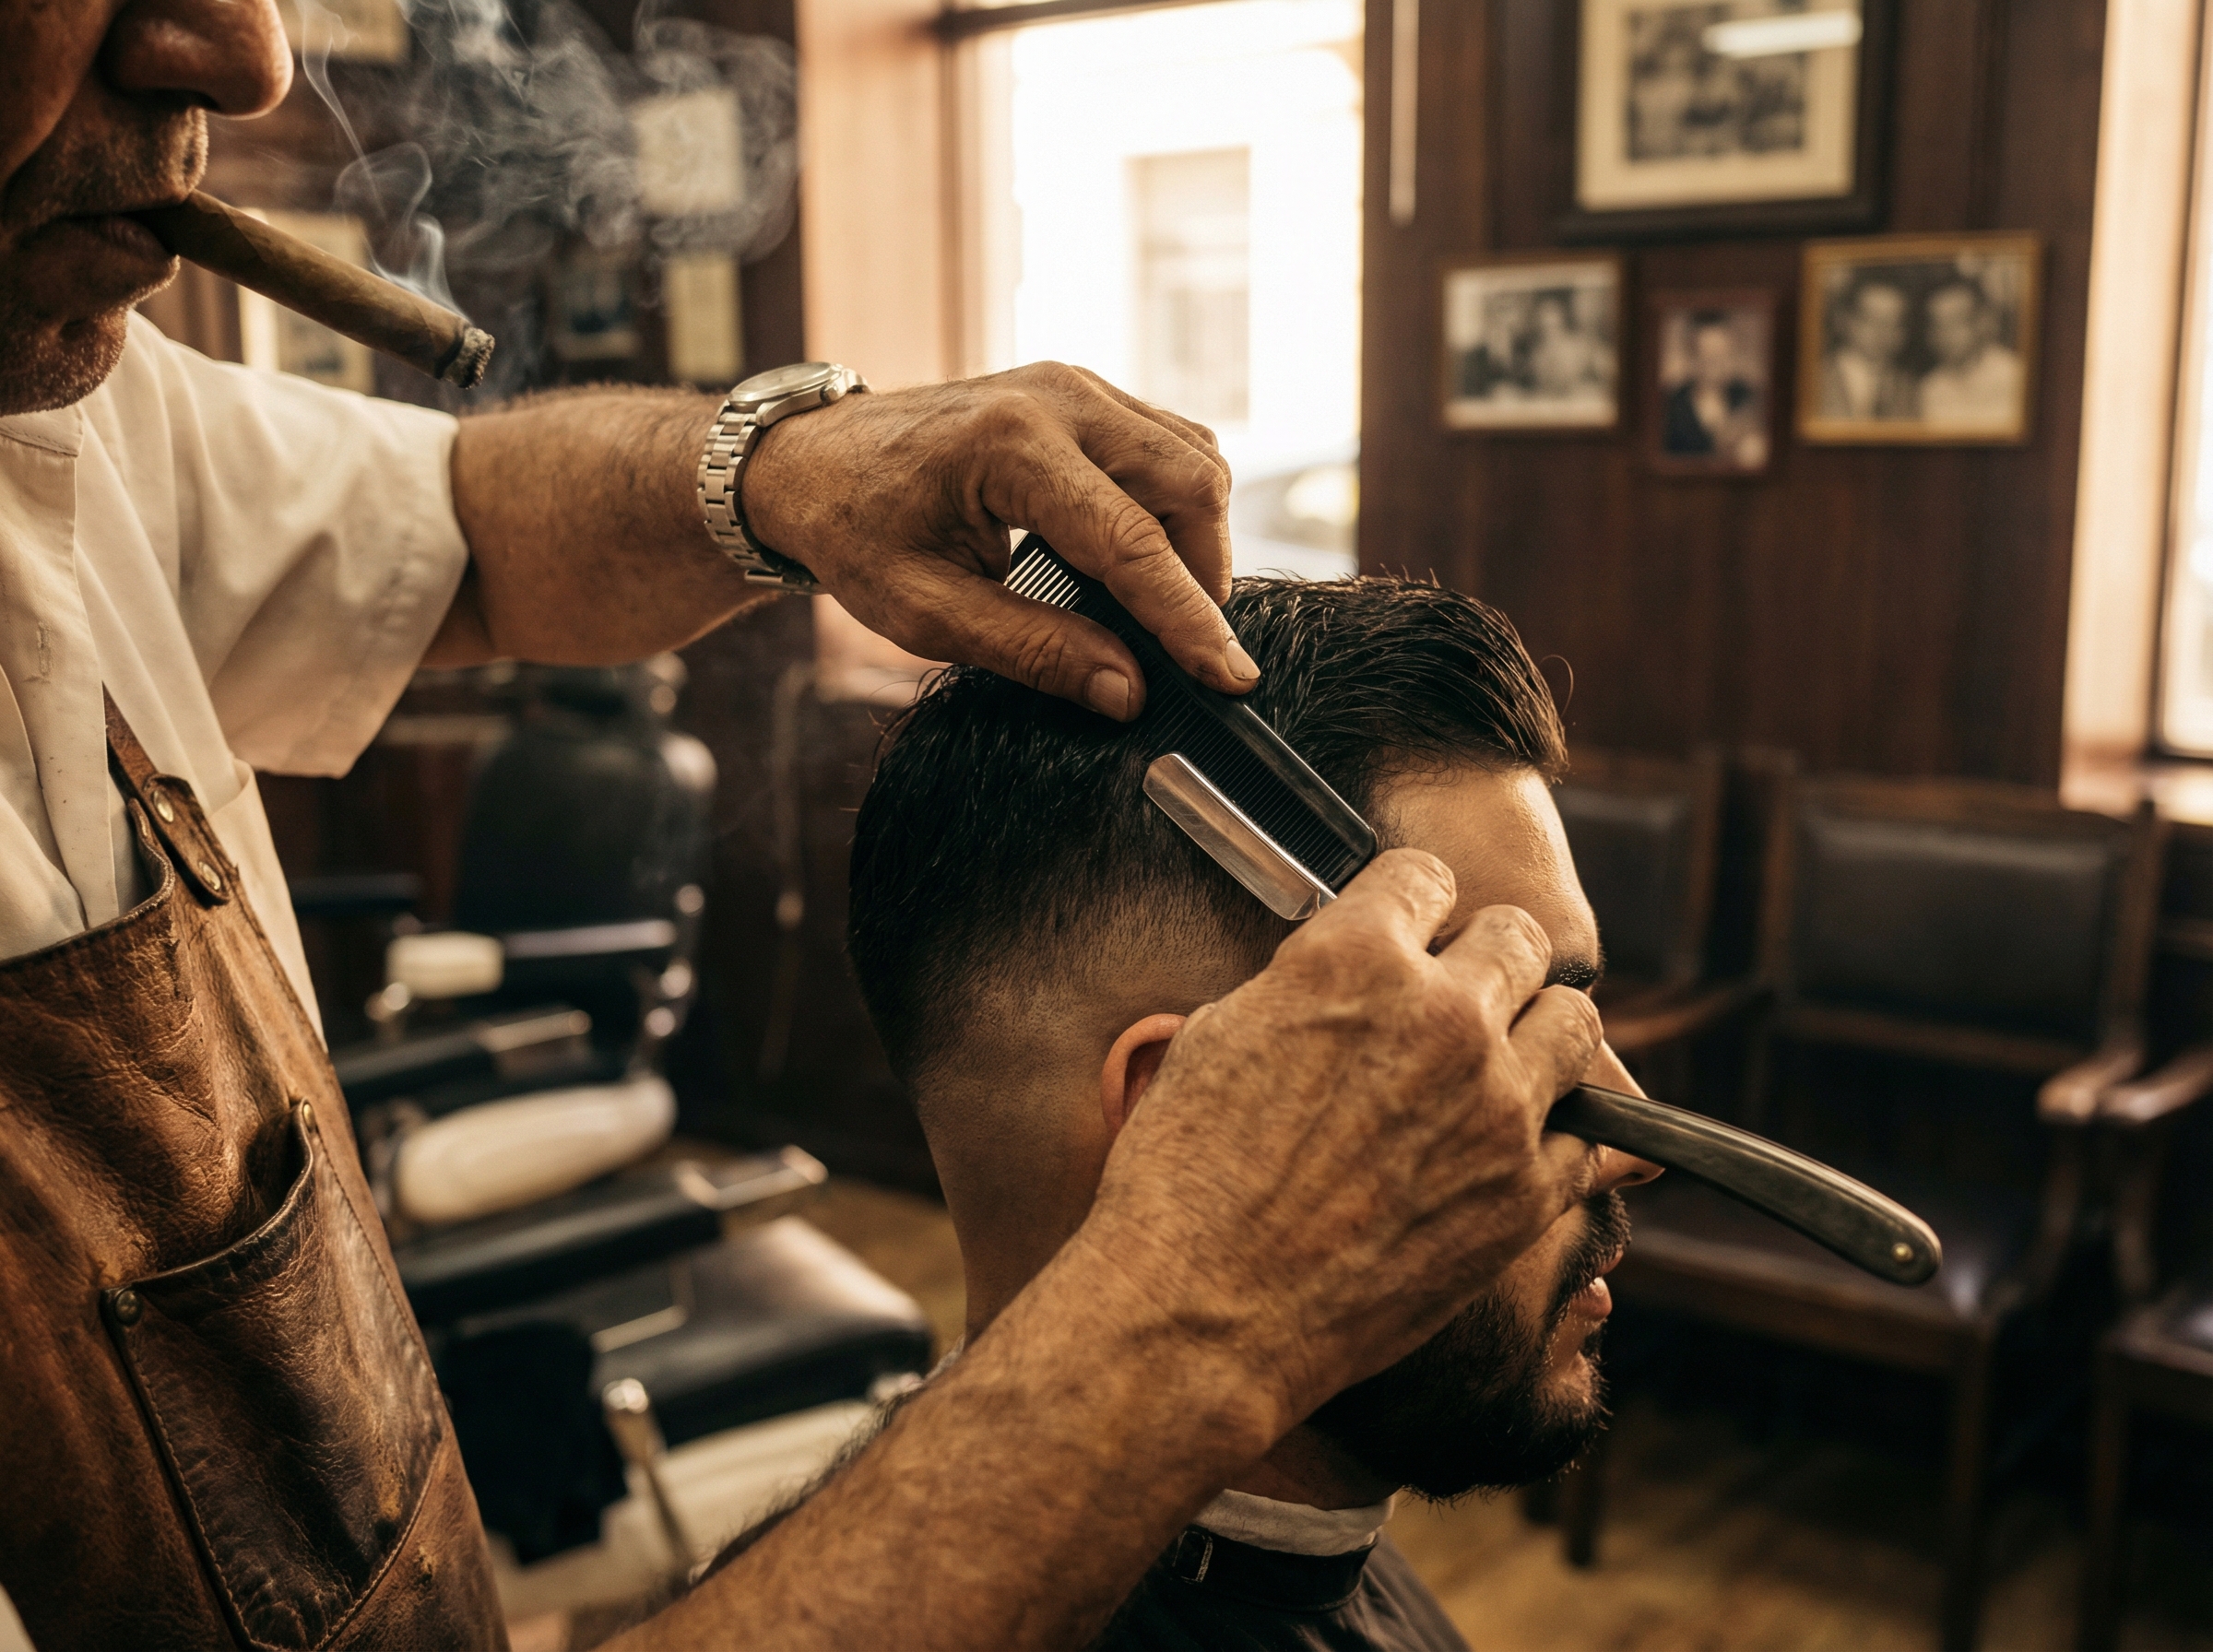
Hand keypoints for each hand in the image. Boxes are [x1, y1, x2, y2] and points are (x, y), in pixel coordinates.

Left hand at [738, 363, 1252, 718]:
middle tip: (1184, 650)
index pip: (1130, 541)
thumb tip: (1126, 691)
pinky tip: (1139, 559)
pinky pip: (1168, 445)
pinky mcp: (1083, 392)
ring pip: (1192, 458)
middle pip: (1190, 482)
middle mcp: (1057, 398)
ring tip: (1158, 608)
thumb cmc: (855, 533)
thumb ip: (1030, 650)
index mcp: (1010, 447)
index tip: (1230, 679)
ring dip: (1195, 539)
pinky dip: (1174, 508)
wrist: (812, 461)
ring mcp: (1076, 385)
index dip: (1187, 618)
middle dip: (1204, 575)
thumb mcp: (924, 612)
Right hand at [1071, 849, 1606, 1428]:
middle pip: (1518, 936)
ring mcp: (1497, 1105)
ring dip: (1539, 1029)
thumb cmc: (1184, 1179)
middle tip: (1458, 994)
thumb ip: (1303, 987)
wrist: (1206, 1311)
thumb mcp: (1218, 1036)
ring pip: (1576, 1019)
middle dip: (1485, 956)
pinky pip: (1587, 1132)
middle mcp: (1442, 1016)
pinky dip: (1555, 1131)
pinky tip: (1507, 1144)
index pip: (1424, 877)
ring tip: (1500, 1061)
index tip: (1406, 930)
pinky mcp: (1527, 1192)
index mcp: (1353, 958)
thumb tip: (1335, 983)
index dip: (1408, 904)